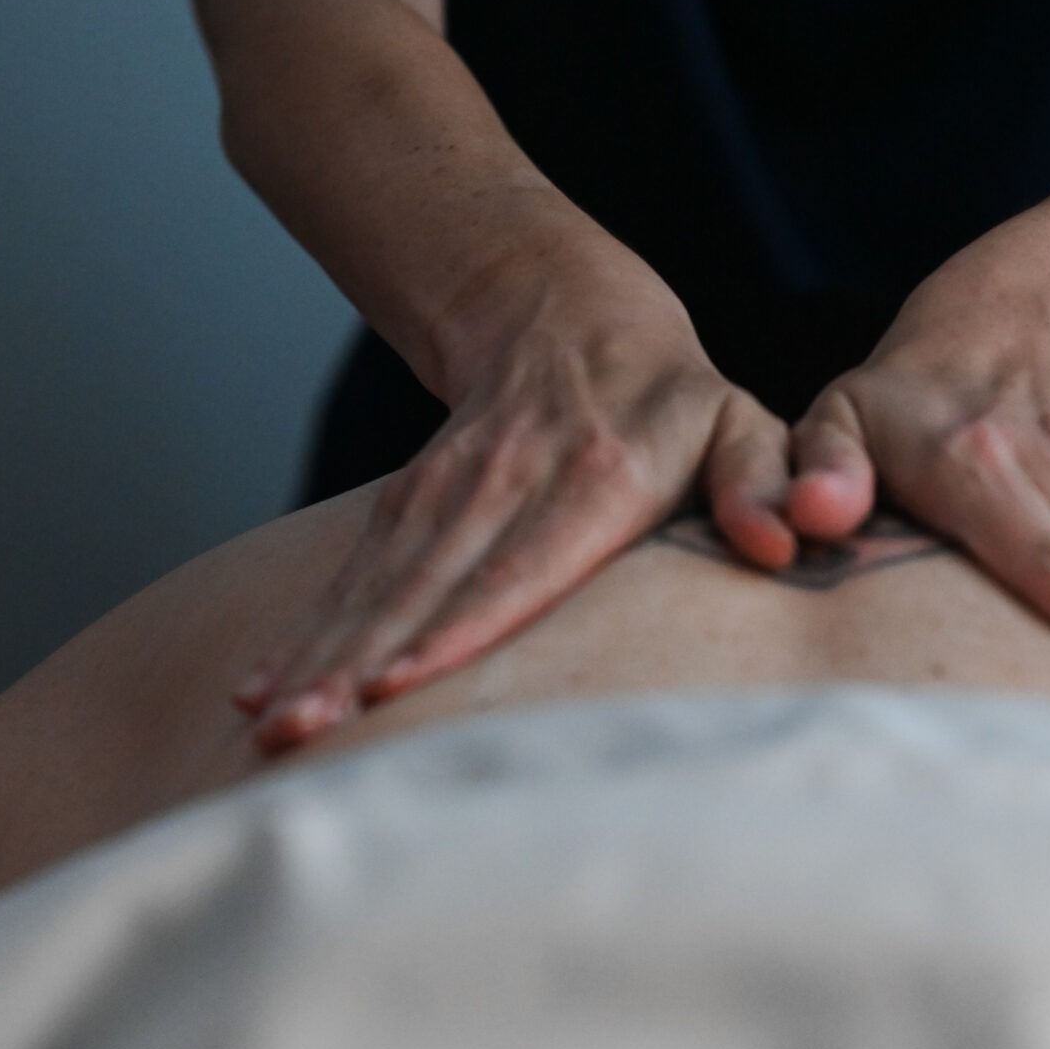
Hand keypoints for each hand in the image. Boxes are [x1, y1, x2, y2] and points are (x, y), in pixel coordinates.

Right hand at [238, 300, 795, 753]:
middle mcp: (507, 484)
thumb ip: (764, 480)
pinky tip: (263, 692)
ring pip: (377, 584)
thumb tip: (786, 536)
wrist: (565, 311)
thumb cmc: (676, 403)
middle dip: (362, 664)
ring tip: (274, 728)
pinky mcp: (408, 507)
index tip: (402, 685)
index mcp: (597, 477)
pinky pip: (354, 576)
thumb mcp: (738, 424)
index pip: (524, 563)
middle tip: (306, 737)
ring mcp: (446, 494)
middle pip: (427, 586)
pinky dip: (307, 634)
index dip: (461, 627)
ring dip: (321, 659)